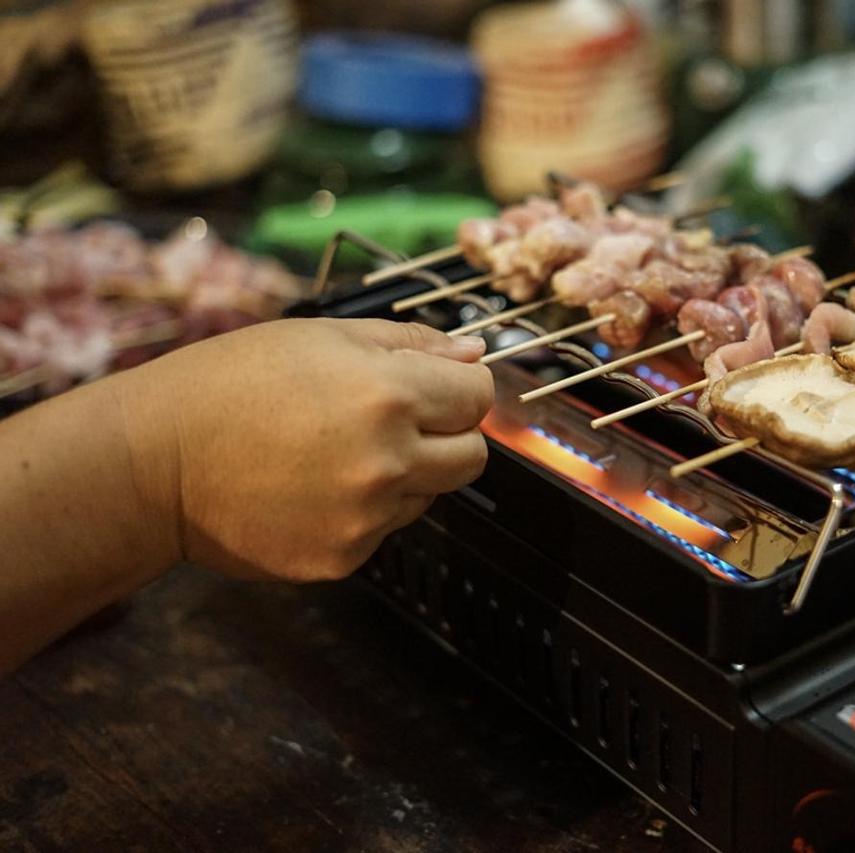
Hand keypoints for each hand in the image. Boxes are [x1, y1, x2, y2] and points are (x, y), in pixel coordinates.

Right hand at [118, 318, 492, 581]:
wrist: (154, 462)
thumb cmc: (230, 384)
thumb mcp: (322, 336)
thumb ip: (410, 343)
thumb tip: (474, 354)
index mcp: (389, 394)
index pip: (479, 396)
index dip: (461, 386)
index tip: (440, 386)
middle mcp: (388, 461)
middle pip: (473, 457)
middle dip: (449, 435)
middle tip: (398, 421)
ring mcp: (366, 517)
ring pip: (430, 495)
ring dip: (406, 474)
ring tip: (337, 452)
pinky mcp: (343, 558)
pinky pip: (385, 531)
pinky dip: (364, 511)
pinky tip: (314, 488)